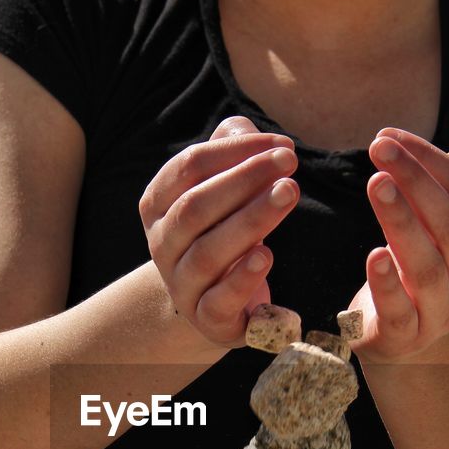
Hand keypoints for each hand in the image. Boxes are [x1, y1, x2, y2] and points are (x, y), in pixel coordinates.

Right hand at [139, 116, 299, 349]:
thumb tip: (242, 129)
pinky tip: (267, 255)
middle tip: (290, 163)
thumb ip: (230, 152)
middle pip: (195, 207)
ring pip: (207, 253)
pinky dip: (242, 279)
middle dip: (244, 180)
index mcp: (158, 206)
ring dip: (251, 220)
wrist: (216, 305)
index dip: (234, 151)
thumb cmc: (223, 232)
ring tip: (289, 194)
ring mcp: (181, 285)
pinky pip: (218, 300)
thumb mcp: (223, 190)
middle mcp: (162, 245)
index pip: (188, 168)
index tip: (282, 144)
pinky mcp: (207, 319)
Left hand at [346, 128, 448, 362]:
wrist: (399, 336)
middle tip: (378, 149)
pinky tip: (373, 254)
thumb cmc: (419, 267)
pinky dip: (386, 283)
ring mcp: (441, 315)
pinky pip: (400, 311)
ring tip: (375, 184)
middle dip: (416, 183)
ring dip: (401, 221)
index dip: (434, 163)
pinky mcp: (404, 337)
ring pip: (427, 267)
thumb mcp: (438, 229)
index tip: (391, 135)